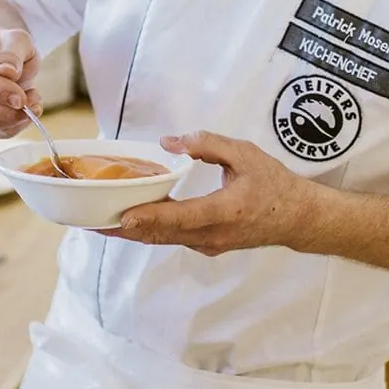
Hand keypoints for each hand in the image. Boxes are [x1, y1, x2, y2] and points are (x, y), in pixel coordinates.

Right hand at [0, 29, 39, 137]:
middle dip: (7, 109)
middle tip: (33, 102)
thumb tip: (7, 73)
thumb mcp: (17, 39)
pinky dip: (11, 127)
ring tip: (32, 102)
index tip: (21, 98)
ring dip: (13, 119)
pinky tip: (23, 112)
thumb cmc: (7, 47)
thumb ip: (13, 52)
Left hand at [108, 132, 321, 256]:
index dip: (149, 218)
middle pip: (161, 234)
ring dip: (132, 232)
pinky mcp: (206, 246)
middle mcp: (213, 235)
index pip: (180, 217)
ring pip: (163, 239)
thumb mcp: (246, 154)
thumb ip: (208, 144)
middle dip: (124, 229)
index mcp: (225, 211)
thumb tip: (170, 142)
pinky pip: (172, 239)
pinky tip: (130, 219)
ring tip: (100, 222)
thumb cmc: (275, 185)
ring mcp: (209, 245)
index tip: (121, 217)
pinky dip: (149, 230)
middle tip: (91, 222)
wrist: (297, 218)